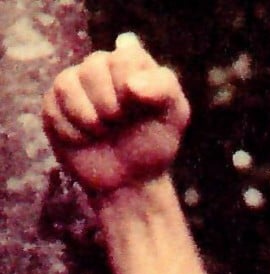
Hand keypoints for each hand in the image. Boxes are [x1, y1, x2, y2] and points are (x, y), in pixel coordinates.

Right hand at [42, 35, 189, 196]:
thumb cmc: (153, 144)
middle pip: (93, 66)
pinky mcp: (54, 104)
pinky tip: (86, 140)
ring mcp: (74, 84)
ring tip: (103, 132)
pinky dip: (73, 132)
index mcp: (130, 63)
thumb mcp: (174, 116)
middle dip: (109, 104)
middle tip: (119, 122)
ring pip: (67, 84)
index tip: (139, 109)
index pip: (124, 55)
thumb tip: (132, 83)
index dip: (129, 85)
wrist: (130, 179)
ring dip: (89, 118)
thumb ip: (165, 89)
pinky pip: (53, 108)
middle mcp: (100, 67)